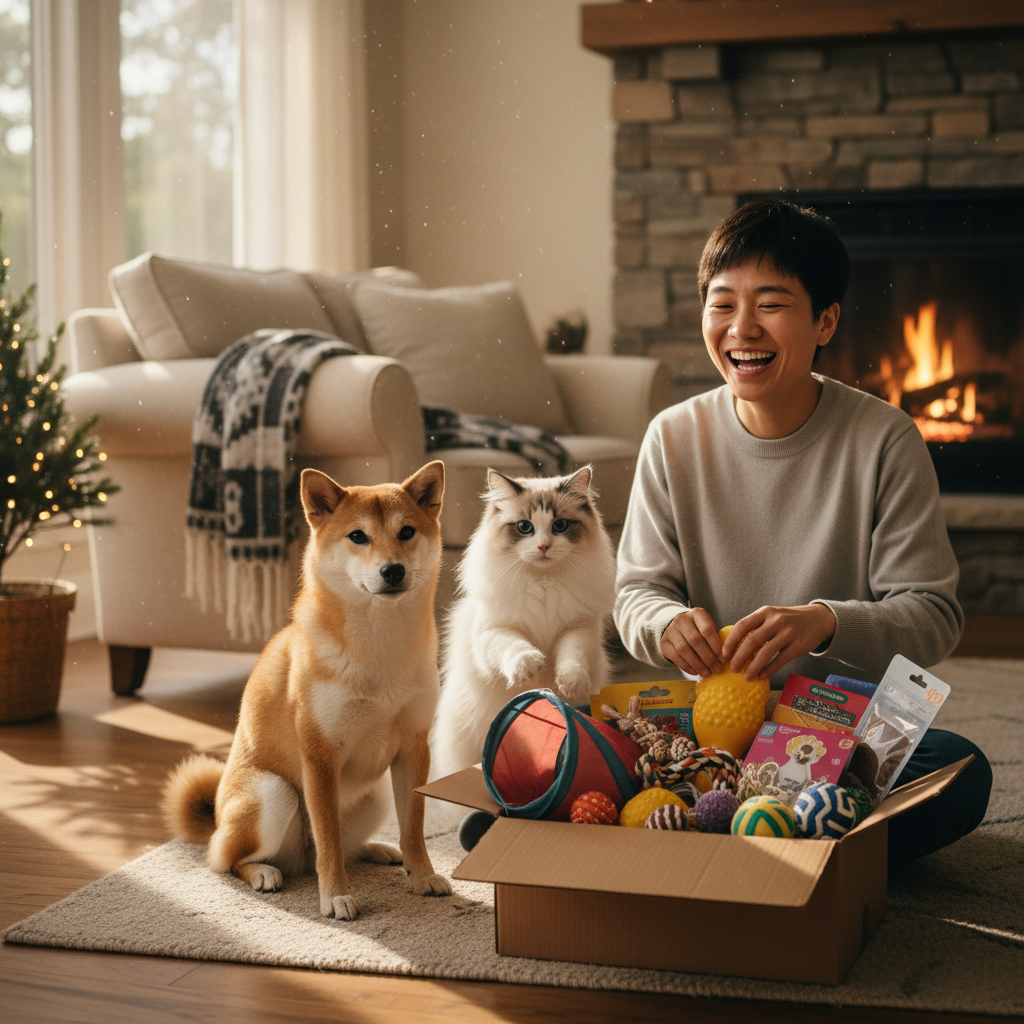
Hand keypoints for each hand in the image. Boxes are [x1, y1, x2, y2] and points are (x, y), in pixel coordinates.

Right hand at [660, 608, 723, 677]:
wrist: (675, 627)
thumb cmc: (698, 630)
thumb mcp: (707, 628)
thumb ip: (716, 639)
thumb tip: (725, 658)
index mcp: (697, 614)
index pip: (708, 630)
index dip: (716, 646)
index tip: (724, 659)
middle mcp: (682, 620)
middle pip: (696, 641)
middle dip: (708, 658)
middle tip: (717, 669)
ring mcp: (671, 631)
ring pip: (685, 650)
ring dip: (698, 664)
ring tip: (707, 673)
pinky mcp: (664, 643)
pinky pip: (676, 657)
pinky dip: (687, 667)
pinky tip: (695, 672)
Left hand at [722, 604, 836, 679]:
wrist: (818, 619)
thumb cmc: (788, 620)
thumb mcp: (772, 616)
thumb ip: (756, 627)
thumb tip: (734, 647)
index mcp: (765, 612)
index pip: (742, 625)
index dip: (731, 641)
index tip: (724, 654)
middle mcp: (776, 620)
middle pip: (752, 641)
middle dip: (739, 657)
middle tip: (732, 669)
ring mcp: (788, 633)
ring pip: (765, 653)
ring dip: (753, 667)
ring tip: (746, 677)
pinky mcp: (798, 645)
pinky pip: (780, 660)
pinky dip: (768, 670)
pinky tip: (761, 676)